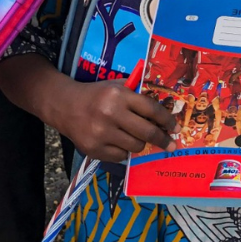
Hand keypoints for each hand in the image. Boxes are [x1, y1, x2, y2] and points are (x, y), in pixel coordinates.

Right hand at [58, 81, 176, 161]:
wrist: (65, 106)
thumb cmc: (96, 95)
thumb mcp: (116, 86)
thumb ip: (137, 95)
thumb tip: (164, 109)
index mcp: (119, 95)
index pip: (151, 109)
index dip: (167, 120)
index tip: (175, 127)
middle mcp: (111, 114)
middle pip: (147, 132)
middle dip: (163, 139)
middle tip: (170, 144)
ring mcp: (102, 134)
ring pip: (135, 146)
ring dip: (141, 144)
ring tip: (137, 138)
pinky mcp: (94, 149)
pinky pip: (121, 156)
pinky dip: (124, 151)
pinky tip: (119, 142)